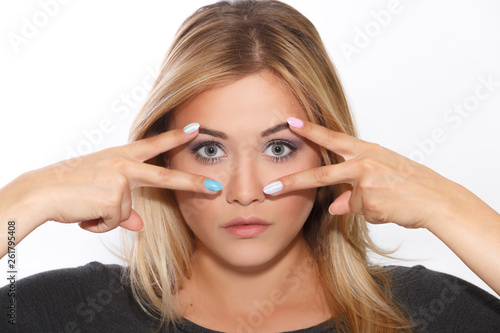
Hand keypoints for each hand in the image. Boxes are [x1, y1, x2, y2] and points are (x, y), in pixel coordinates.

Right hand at [6, 123, 219, 233]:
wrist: (40, 192)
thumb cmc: (69, 189)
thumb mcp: (101, 192)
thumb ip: (125, 207)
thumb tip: (140, 224)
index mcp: (121, 157)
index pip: (153, 144)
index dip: (175, 137)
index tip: (196, 129)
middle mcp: (123, 164)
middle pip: (164, 176)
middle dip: (192, 183)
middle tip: (216, 188)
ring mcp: (120, 180)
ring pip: (126, 212)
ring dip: (106, 217)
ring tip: (85, 206)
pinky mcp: (114, 198)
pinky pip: (114, 222)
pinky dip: (99, 224)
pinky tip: (83, 213)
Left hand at [263, 118, 469, 229]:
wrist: (437, 200)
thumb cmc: (411, 184)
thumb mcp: (380, 178)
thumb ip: (353, 188)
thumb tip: (333, 206)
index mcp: (367, 151)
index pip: (332, 138)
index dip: (310, 131)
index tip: (289, 122)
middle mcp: (364, 163)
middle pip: (322, 175)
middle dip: (294, 182)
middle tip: (270, 188)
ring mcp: (366, 183)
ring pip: (349, 201)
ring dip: (366, 205)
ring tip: (390, 200)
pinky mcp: (370, 203)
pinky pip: (362, 213)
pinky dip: (375, 215)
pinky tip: (393, 208)